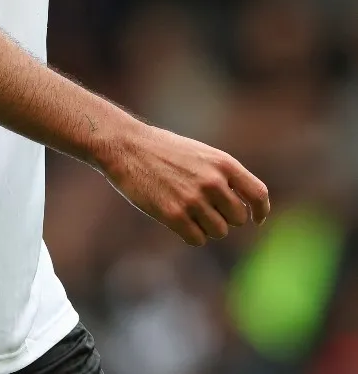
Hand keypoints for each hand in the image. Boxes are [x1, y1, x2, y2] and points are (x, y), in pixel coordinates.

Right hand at [101, 122, 270, 245]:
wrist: (125, 146)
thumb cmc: (162, 149)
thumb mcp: (199, 153)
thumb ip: (223, 176)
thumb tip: (245, 207)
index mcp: (222, 163)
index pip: (258, 194)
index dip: (260, 211)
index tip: (256, 219)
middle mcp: (212, 182)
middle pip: (237, 219)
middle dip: (224, 217)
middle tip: (204, 207)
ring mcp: (194, 199)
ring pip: (219, 232)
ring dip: (206, 226)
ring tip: (186, 208)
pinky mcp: (174, 215)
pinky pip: (197, 239)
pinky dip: (190, 233)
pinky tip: (175, 217)